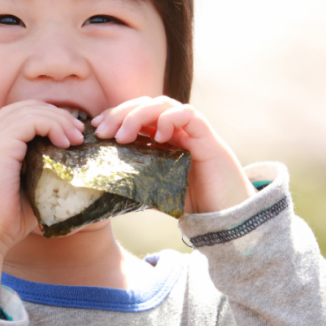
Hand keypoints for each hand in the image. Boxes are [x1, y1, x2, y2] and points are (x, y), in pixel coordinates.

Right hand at [0, 100, 84, 252]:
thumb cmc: (6, 221)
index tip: (71, 135)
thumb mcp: (29, 190)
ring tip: (76, 138)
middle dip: (56, 114)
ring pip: (30, 111)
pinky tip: (64, 142)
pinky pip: (29, 121)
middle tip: (79, 132)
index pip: (19, 115)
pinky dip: (51, 126)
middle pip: (25, 107)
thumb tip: (74, 170)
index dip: (47, 118)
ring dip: (58, 120)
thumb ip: (43, 173)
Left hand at [91, 97, 255, 213]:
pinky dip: (170, 119)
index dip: (114, 115)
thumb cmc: (193, 204)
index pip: (135, 114)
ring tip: (123, 136)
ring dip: (138, 115)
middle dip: (121, 113)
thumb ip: (135, 182)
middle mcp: (176, 130)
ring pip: (163, 105)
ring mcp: (193, 131)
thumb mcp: (155, 190)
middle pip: (146, 104)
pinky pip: (189, 115)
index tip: (95, 127)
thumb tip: (101, 186)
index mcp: (162, 138)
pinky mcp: (208, 138)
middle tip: (103, 131)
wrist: (230, 220)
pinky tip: (158, 135)